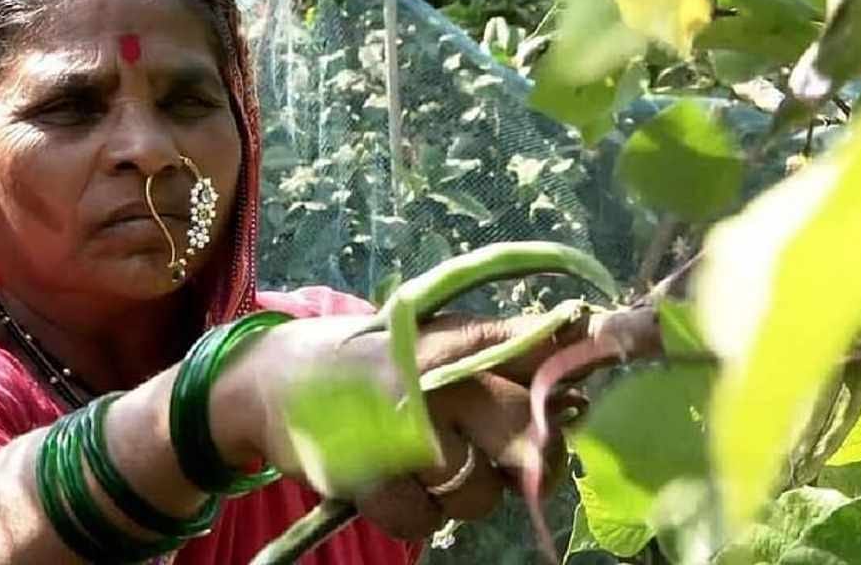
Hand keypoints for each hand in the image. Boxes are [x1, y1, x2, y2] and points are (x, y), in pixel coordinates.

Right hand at [213, 310, 591, 538]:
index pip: (541, 346)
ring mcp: (401, 427)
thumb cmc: (369, 365)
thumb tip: (582, 378)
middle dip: (528, 461)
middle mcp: (436, 375)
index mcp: (457, 337)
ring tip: (427, 466)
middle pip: (527, 434)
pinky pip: (425, 523)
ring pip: (477, 493)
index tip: (592, 392)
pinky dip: (416, 515)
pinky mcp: (367, 475)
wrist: (269, 380)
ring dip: (460, 494)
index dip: (582, 366)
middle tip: (504, 458)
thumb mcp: (432, 341)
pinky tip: (395, 484)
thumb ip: (501, 357)